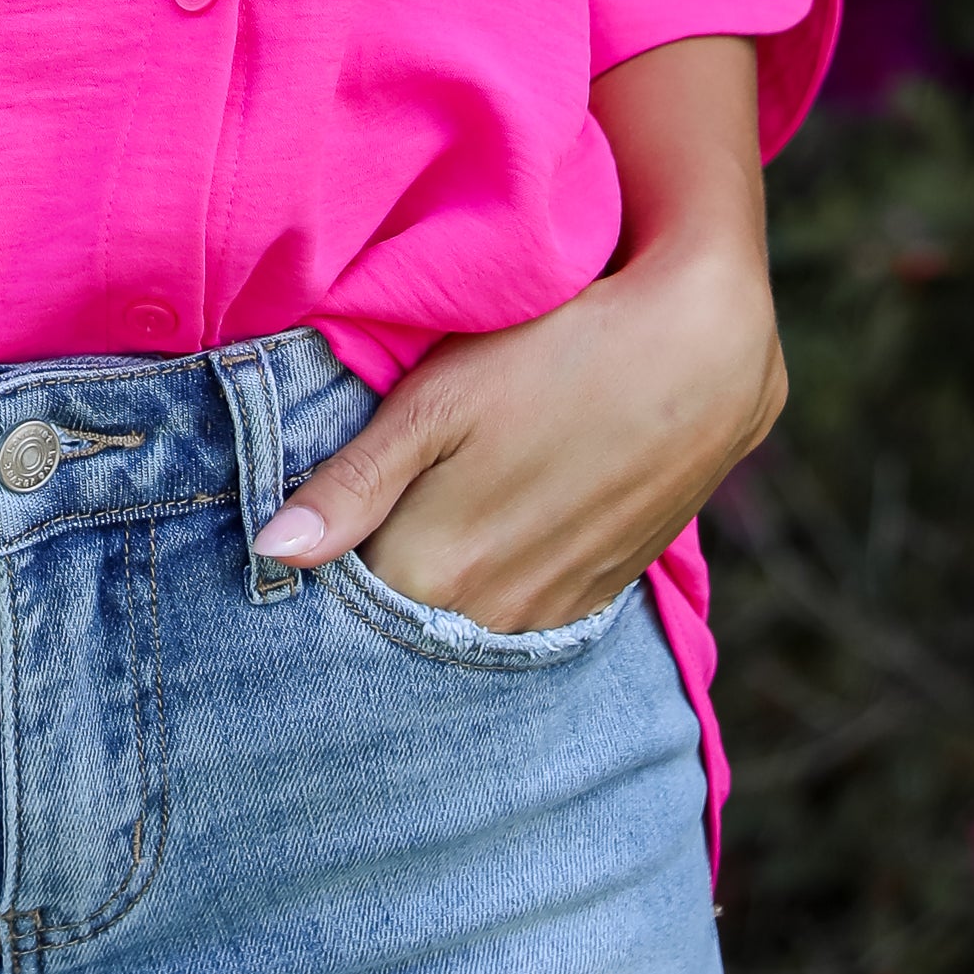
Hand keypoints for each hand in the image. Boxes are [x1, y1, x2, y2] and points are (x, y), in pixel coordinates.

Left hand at [253, 39, 786, 633]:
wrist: (702, 350)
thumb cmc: (554, 355)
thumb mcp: (435, 402)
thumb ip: (352, 484)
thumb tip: (271, 552)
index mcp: (436, 572)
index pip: (341, 606)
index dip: (314, 569)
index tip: (290, 535)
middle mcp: (492, 616)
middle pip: (401, 623)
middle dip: (366, 588)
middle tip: (343, 526)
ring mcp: (552, 612)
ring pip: (462, 623)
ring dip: (433, 591)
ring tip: (416, 525)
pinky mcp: (598, 595)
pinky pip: (521, 616)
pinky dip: (490, 590)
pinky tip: (484, 537)